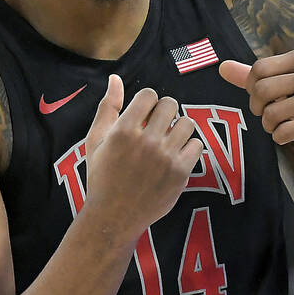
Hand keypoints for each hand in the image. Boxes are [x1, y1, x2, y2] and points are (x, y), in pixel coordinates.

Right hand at [83, 74, 204, 237]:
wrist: (113, 217)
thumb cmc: (101, 176)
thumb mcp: (96, 141)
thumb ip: (108, 107)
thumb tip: (115, 78)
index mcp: (123, 131)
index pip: (150, 95)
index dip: (148, 103)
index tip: (144, 117)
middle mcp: (146, 142)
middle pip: (171, 105)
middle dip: (165, 112)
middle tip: (157, 128)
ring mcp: (165, 157)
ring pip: (187, 123)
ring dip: (179, 128)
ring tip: (168, 141)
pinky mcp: (180, 173)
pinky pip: (197, 145)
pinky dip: (189, 147)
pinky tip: (176, 155)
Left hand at [219, 52, 293, 155]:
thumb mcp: (289, 82)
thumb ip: (255, 75)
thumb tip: (221, 66)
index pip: (259, 69)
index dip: (251, 87)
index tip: (260, 97)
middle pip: (262, 90)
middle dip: (256, 107)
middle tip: (264, 114)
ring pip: (271, 114)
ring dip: (267, 125)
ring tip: (275, 125)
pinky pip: (283, 132)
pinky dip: (279, 137)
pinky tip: (288, 134)